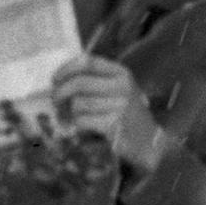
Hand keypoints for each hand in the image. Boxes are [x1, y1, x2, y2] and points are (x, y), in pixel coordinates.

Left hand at [51, 54, 168, 172]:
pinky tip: (79, 128)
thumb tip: (58, 82)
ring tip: (67, 118)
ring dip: (67, 113)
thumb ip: (95, 81)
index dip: (66, 69)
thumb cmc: (127, 116)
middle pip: (78, 83)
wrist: (150, 142)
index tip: (55, 79)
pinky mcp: (113, 125)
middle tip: (55, 102)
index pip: (88, 62)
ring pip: (77, 103)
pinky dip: (76, 125)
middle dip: (60, 93)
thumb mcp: (118, 91)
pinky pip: (82, 120)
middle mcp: (122, 86)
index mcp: (122, 73)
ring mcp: (119, 106)